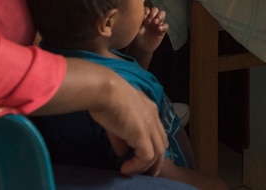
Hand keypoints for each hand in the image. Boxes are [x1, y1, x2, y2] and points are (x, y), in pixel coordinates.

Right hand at [38, 59, 169, 176]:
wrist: (104, 90)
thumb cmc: (105, 98)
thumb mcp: (115, 119)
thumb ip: (121, 137)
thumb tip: (122, 153)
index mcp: (148, 109)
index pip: (158, 132)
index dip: (154, 147)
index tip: (146, 160)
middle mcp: (153, 117)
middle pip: (161, 144)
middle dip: (157, 161)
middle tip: (149, 174)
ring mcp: (150, 126)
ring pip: (157, 153)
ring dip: (145, 166)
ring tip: (132, 172)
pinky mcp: (143, 134)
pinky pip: (146, 157)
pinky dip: (137, 166)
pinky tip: (125, 169)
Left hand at [133, 6, 168, 58]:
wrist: (140, 48)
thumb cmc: (136, 37)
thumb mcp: (135, 29)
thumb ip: (137, 21)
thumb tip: (136, 13)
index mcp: (144, 16)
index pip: (147, 9)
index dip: (146, 11)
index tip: (143, 17)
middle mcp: (151, 18)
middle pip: (155, 10)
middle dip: (153, 12)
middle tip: (150, 19)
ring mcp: (157, 24)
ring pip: (162, 14)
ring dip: (160, 16)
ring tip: (155, 22)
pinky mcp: (162, 30)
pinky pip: (166, 26)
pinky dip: (163, 26)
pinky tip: (159, 29)